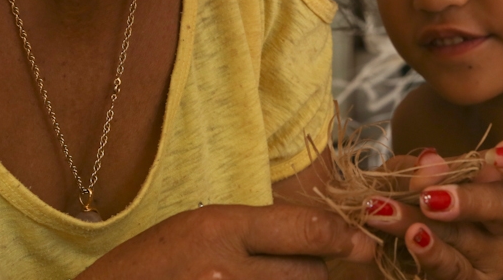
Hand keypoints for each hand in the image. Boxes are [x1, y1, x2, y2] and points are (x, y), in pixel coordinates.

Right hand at [77, 203, 376, 279]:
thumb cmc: (138, 274)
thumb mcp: (190, 234)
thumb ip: (250, 234)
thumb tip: (317, 241)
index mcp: (217, 228)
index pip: (307, 229)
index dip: (346, 237)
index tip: (364, 244)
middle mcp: (226, 270)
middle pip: (311, 273)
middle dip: (312, 274)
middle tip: (285, 274)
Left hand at [358, 129, 502, 279]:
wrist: (390, 246)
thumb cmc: (409, 198)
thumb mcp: (409, 174)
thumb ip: (420, 167)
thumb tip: (430, 162)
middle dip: (470, 201)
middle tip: (430, 198)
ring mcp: (497, 251)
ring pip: (473, 239)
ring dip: (425, 224)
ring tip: (390, 212)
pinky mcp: (478, 279)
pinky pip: (458, 271)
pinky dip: (432, 253)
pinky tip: (413, 239)